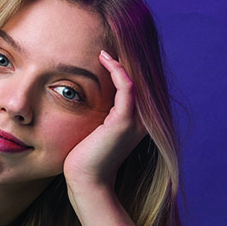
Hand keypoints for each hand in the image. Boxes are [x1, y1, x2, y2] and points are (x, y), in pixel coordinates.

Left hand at [62, 50, 146, 192]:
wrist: (87, 180)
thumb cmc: (85, 158)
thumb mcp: (94, 131)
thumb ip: (98, 116)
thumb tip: (86, 98)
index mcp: (136, 122)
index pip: (134, 88)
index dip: (123, 70)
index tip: (105, 55)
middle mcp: (141, 120)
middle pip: (138, 81)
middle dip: (124, 62)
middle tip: (106, 45)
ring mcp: (136, 120)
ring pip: (134, 81)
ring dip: (120, 62)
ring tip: (104, 51)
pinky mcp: (124, 121)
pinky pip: (126, 87)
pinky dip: (117, 71)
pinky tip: (104, 59)